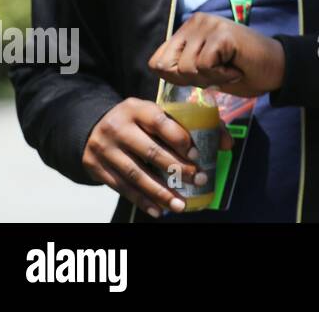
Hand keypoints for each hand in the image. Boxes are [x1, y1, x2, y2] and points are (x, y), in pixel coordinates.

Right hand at [82, 97, 232, 217]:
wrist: (92, 126)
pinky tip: (158, 210)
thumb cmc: (138, 121)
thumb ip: (190, 125)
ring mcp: (105, 149)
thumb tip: (227, 144)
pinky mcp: (96, 167)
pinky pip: (122, 188)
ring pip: (135, 174)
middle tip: (198, 180)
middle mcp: (118, 127)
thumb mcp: (156, 113)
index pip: (161, 123)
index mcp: (137, 109)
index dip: (180, 140)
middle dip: (176, 169)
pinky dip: (142, 201)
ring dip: (160, 192)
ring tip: (180, 204)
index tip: (197, 155)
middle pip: (150, 152)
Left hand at [148, 13, 285, 96]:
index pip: (157, 62)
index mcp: (188, 30)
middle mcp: (196, 22)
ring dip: (210, 78)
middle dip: (191, 80)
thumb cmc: (243, 72)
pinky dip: (220, 76)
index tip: (204, 76)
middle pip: (168, 66)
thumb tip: (158, 69)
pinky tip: (235, 68)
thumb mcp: (204, 71)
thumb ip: (182, 66)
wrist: (278, 69)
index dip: (177, 79)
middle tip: (218, 73)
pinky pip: (204, 66)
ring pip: (187, 68)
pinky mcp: (221, 34)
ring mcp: (209, 25)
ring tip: (229, 69)